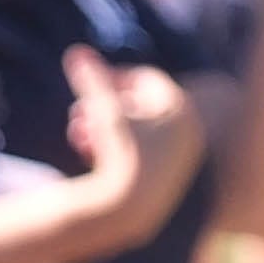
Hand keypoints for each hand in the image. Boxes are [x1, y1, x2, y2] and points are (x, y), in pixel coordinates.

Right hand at [68, 47, 202, 234]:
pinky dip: (118, 150)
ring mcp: (183, 156)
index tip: (89, 84)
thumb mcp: (103, 111)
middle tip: (76, 115)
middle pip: (141, 106)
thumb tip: (76, 52)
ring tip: (77, 137)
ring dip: (105, 131)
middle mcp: (187, 130)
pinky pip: (143, 154)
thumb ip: (91, 80)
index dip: (113, 78)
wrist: (131, 210)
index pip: (145, 80)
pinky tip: (91, 156)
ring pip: (138, 133)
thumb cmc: (119, 154)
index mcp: (179, 108)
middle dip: (103, 109)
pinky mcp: (172, 179)